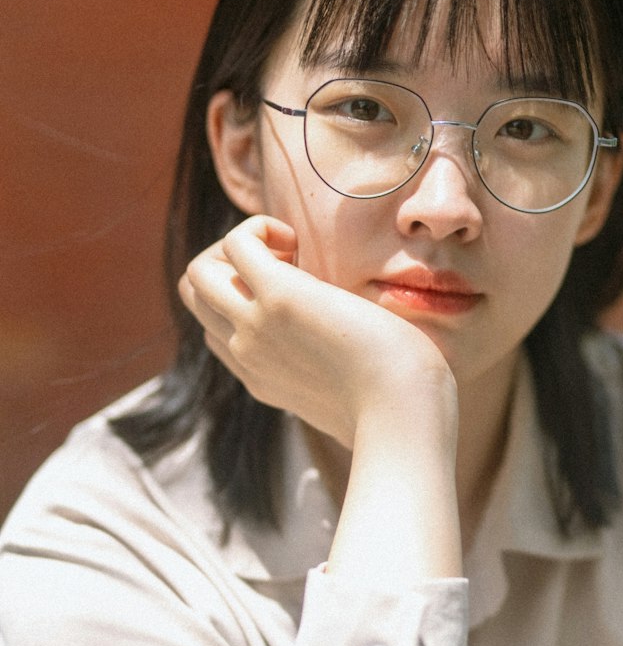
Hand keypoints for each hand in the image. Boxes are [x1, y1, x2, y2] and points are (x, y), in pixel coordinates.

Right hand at [179, 215, 457, 448]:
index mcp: (262, 377)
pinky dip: (261, 229)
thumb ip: (342, 383)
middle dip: (231, 265)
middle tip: (289, 265)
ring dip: (241, 247)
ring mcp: (255, 327)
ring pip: (198, 271)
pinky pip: (237, 243)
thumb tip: (364, 372)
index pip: (217, 329)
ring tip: (291, 255)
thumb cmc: (399, 408)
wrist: (404, 416)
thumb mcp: (355, 398)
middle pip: (196, 296)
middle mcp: (246, 354)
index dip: (246, 298)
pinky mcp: (279, 297)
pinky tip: (299, 244)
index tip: (299, 294)